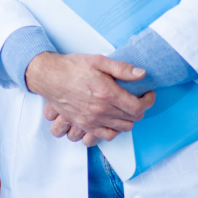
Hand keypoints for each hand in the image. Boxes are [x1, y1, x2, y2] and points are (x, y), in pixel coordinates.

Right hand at [24, 53, 154, 140]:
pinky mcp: (83, 125)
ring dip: (128, 120)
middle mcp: (100, 110)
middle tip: (138, 99)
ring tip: (126, 108)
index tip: (148, 94)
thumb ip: (122, 68)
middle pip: (132, 119)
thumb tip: (141, 74)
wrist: (49, 77)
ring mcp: (92, 120)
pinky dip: (114, 131)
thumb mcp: (99, 61)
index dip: (148, 101)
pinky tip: (113, 120)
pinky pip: (105, 136)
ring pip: (121, 129)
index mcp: (107, 93)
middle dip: (140, 109)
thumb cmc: (72, 67)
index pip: (138, 107)